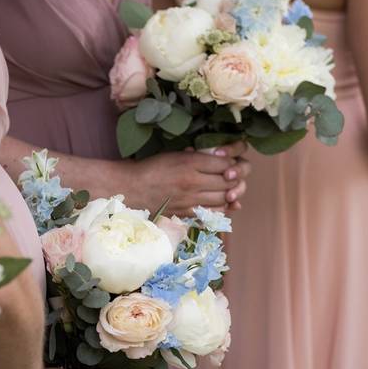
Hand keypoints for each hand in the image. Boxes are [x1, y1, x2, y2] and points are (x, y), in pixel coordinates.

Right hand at [117, 143, 250, 216]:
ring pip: (224, 199)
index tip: (232, 162)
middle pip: (228, 182)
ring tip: (228, 189)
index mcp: (190, 163)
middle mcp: (193, 182)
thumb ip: (198, 156)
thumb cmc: (152, 168)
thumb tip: (221, 159)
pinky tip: (222, 203)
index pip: (225, 164)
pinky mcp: (187, 214)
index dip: (233, 163)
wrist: (131, 188)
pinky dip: (222, 208)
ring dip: (230, 194)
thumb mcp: (175, 154)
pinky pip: (213, 213)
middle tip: (234, 176)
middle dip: (235, 179)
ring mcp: (190, 200)